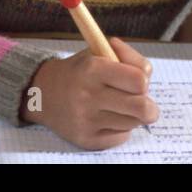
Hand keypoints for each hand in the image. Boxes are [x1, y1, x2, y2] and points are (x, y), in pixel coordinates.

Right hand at [20, 37, 158, 149]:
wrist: (43, 94)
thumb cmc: (79, 71)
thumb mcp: (98, 52)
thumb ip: (127, 57)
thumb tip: (147, 76)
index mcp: (92, 68)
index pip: (139, 81)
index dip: (143, 81)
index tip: (137, 82)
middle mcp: (87, 95)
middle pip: (142, 108)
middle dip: (149, 106)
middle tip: (143, 103)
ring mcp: (86, 120)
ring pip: (133, 123)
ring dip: (132, 116)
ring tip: (117, 107)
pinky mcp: (87, 139)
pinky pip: (121, 136)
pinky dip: (120, 128)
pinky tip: (106, 118)